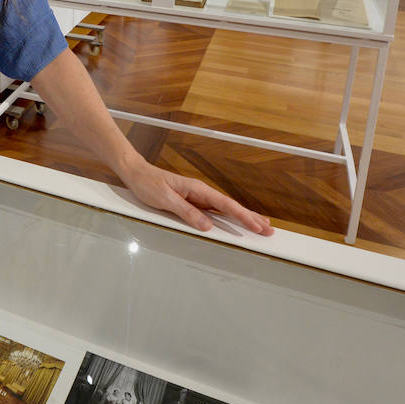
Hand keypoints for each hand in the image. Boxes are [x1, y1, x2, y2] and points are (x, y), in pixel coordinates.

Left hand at [116, 154, 272, 235]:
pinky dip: (227, 218)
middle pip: (231, 207)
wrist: (136, 173)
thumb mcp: (165, 199)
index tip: (257, 226)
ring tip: (260, 226)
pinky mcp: (192, 202)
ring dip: (243, 218)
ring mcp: (197, 197)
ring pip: (225, 210)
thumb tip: (207, 226)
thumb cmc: (148, 183)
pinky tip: (233, 222)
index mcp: (197, 189)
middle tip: (269, 230)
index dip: (243, 216)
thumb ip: (186, 212)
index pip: (225, 205)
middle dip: (251, 218)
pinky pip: (213, 211)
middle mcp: (200, 192)